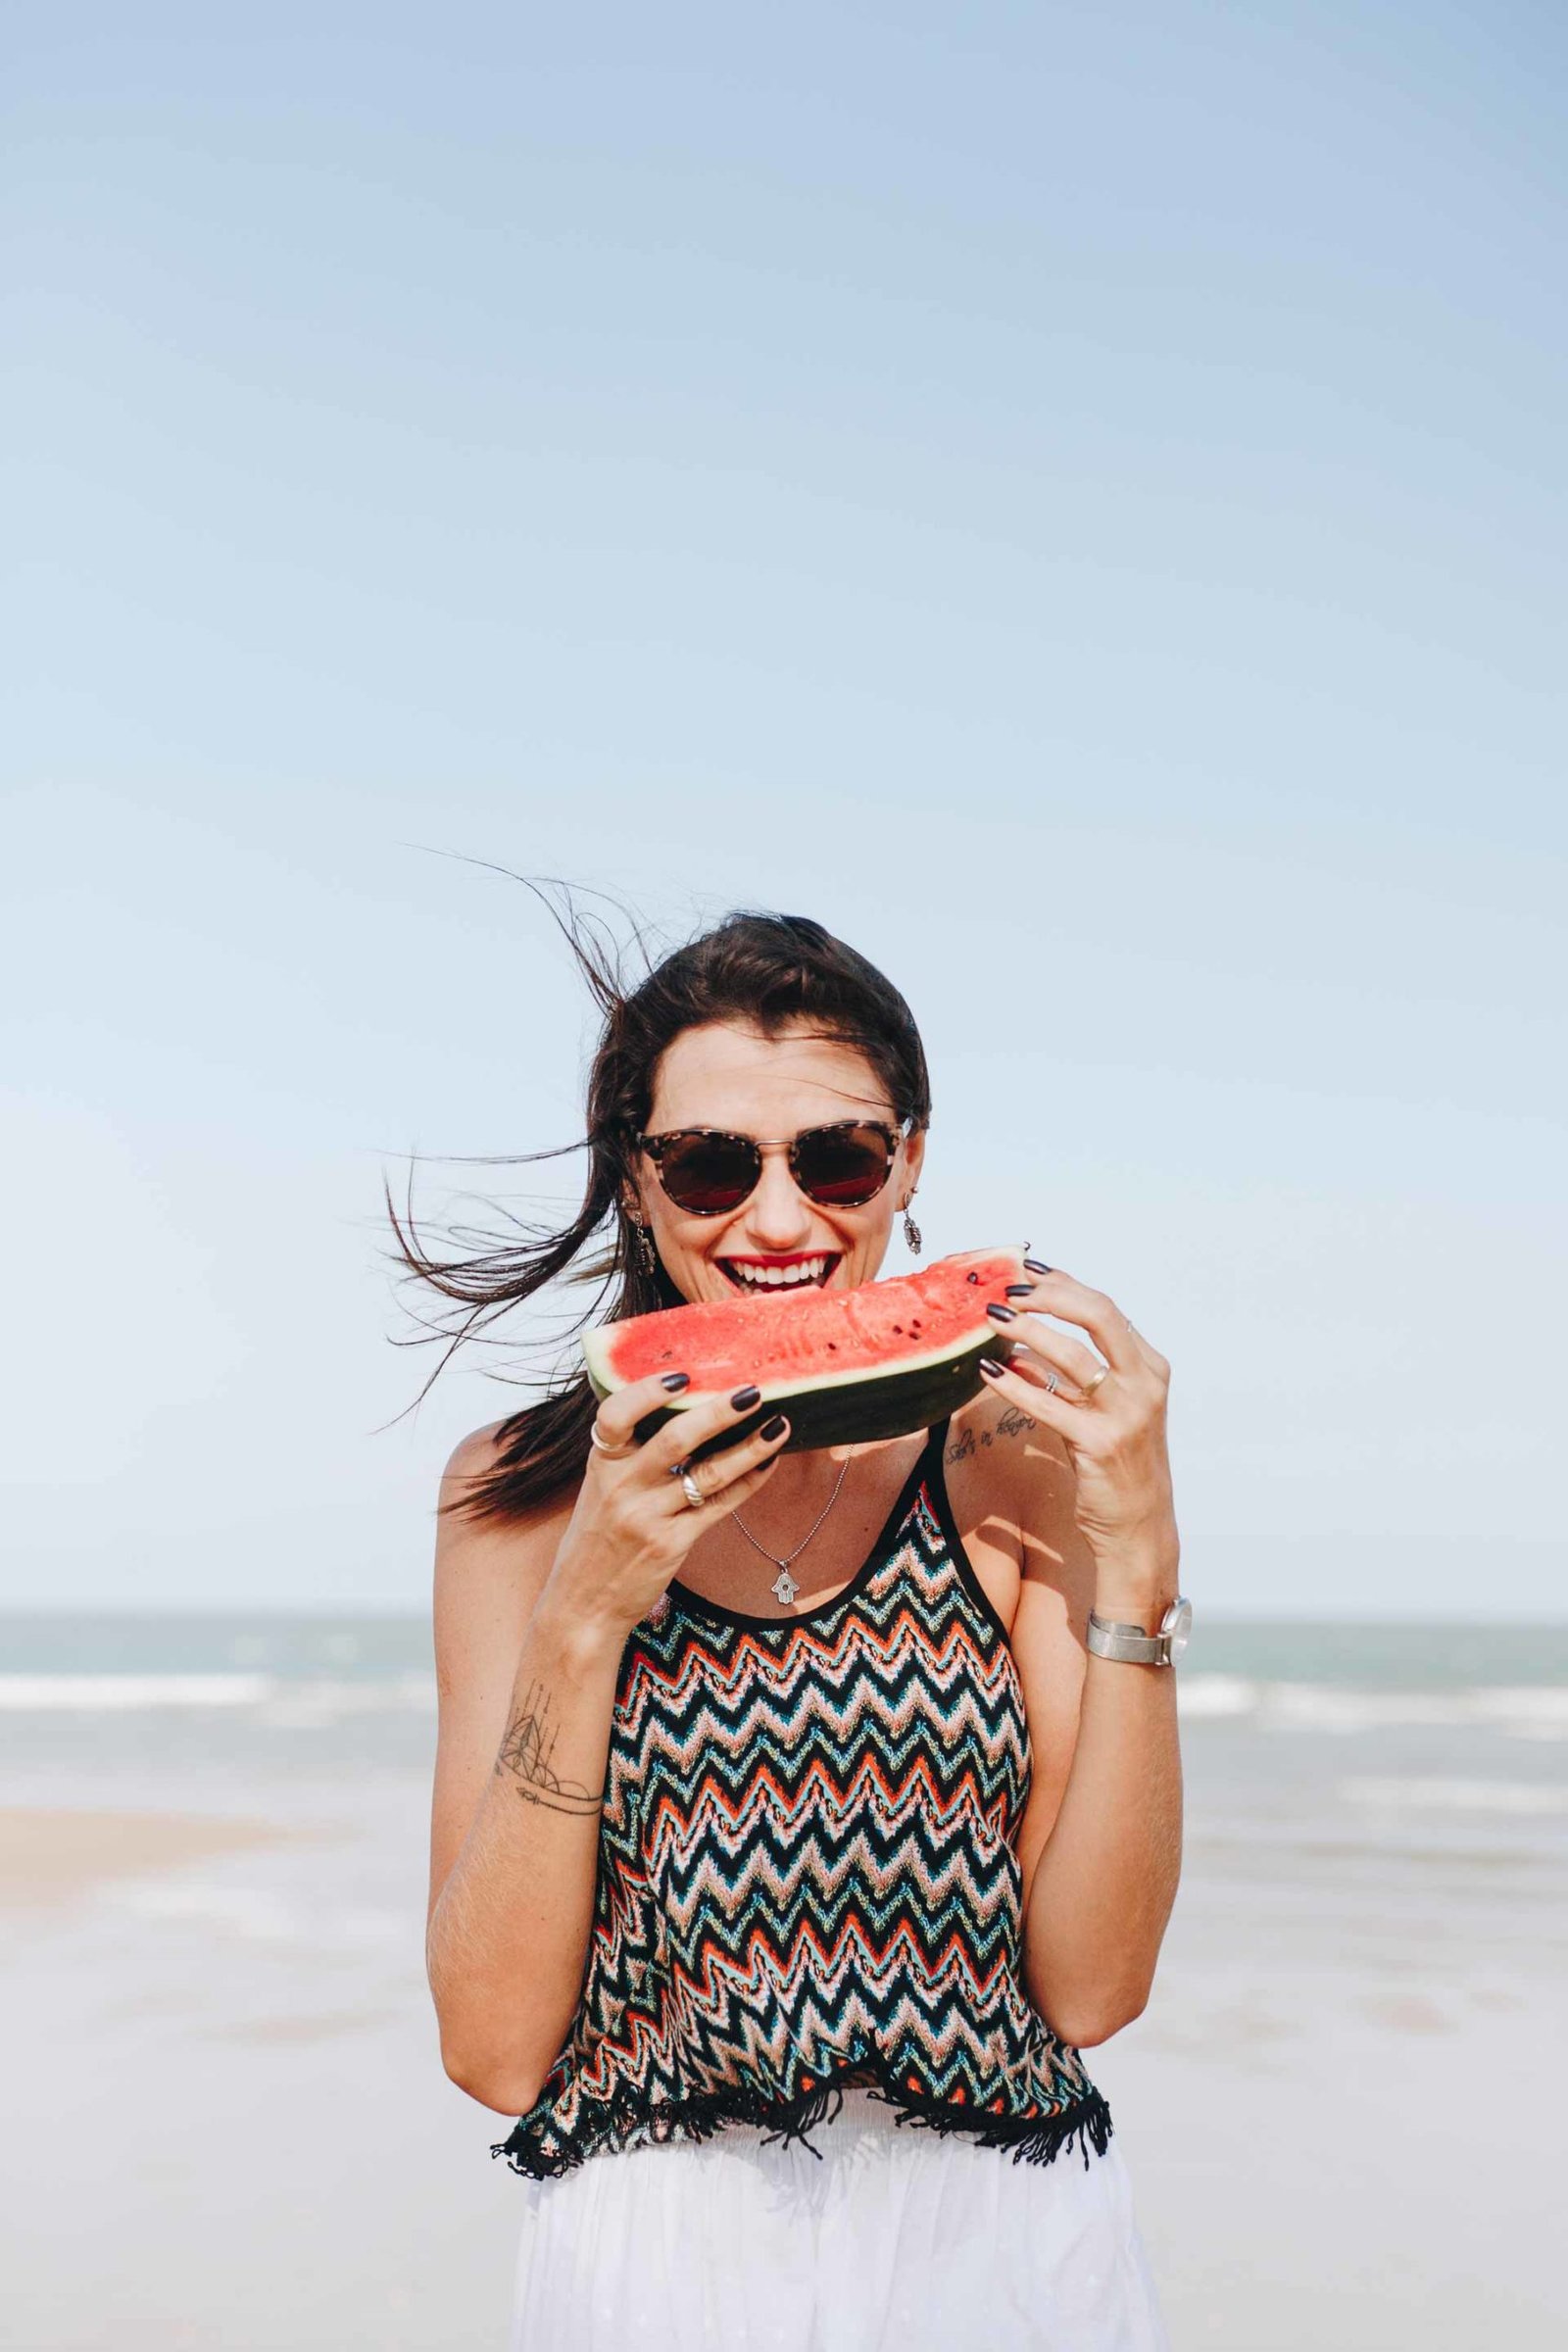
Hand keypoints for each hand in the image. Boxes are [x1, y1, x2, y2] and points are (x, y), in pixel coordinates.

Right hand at [542, 1376, 789, 1643]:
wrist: (584, 1605)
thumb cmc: (597, 1540)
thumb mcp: (599, 1490)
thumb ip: (628, 1455)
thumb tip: (683, 1409)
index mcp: (601, 1464)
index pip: (615, 1415)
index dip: (648, 1392)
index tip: (682, 1376)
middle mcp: (622, 1487)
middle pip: (676, 1440)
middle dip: (719, 1412)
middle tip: (753, 1391)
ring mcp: (648, 1517)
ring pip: (709, 1473)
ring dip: (749, 1447)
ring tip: (780, 1425)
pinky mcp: (672, 1543)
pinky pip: (720, 1505)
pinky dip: (748, 1482)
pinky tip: (768, 1464)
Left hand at [977, 1264, 1177, 1590]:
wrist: (1139, 1526)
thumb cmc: (1118, 1466)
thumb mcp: (1099, 1413)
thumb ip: (1066, 1381)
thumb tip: (1017, 1351)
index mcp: (1150, 1367)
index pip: (1105, 1309)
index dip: (1065, 1284)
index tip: (1029, 1269)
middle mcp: (1144, 1384)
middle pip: (1099, 1315)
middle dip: (1051, 1295)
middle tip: (1010, 1289)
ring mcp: (1126, 1413)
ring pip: (1075, 1354)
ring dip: (1030, 1330)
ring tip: (994, 1318)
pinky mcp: (1100, 1443)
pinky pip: (1049, 1403)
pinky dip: (1015, 1383)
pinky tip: (988, 1372)